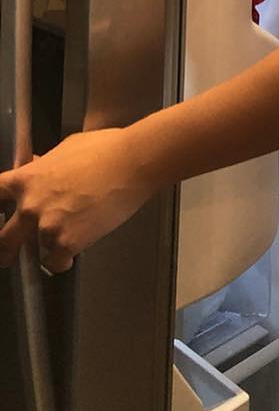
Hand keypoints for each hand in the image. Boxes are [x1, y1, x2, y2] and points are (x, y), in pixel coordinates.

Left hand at [0, 128, 154, 273]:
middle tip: (9, 255)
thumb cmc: (105, 148)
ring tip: (67, 239)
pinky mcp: (67, 243)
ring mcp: (47, 227)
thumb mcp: (67, 148)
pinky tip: (73, 252)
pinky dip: (64, 260)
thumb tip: (36, 168)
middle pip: (3, 239)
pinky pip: (56, 262)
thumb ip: (44, 165)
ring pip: (35, 251)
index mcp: (27, 179)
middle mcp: (30, 206)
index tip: (1, 212)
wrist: (133, 162)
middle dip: (6, 249)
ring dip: (49, 247)